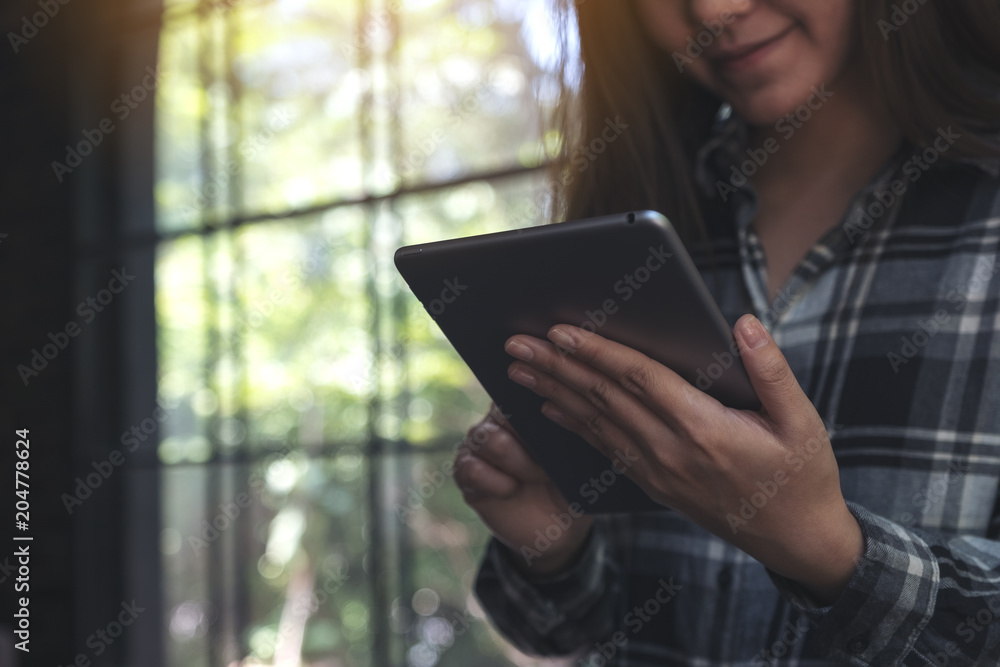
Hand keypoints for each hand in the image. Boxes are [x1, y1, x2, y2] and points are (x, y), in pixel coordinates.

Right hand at [454, 403, 593, 576]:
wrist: (559, 525)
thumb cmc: (573, 482)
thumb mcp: (583, 457)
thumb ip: (575, 430)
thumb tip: (575, 413)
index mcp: (526, 405)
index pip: (525, 388)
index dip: (542, 402)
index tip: (559, 427)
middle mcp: (497, 419)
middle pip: (507, 412)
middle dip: (535, 440)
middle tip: (556, 462)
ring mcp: (479, 444)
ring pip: (493, 442)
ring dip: (521, 464)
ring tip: (541, 477)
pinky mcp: (465, 472)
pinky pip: (473, 470)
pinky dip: (498, 483)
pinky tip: (512, 490)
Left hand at [503, 314, 861, 602]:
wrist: (796, 542)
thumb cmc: (802, 476)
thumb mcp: (800, 421)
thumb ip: (770, 370)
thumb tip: (743, 323)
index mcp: (704, 429)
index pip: (638, 380)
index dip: (597, 353)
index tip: (560, 331)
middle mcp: (670, 451)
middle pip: (603, 398)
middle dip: (556, 366)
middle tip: (516, 343)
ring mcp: (657, 472)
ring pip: (595, 423)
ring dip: (553, 392)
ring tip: (519, 369)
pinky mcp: (654, 484)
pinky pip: (604, 448)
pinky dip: (574, 424)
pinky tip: (550, 407)